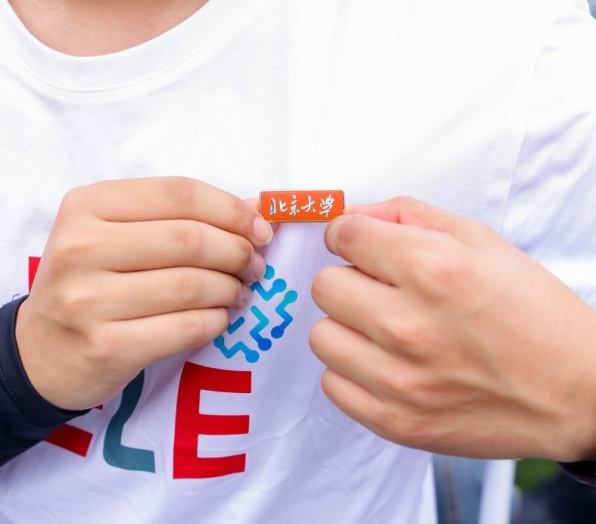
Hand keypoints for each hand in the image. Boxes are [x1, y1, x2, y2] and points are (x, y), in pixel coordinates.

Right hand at [16, 177, 272, 410]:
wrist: (42, 352)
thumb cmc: (91, 283)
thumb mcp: (118, 235)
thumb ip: (178, 217)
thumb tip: (253, 210)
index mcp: (88, 205)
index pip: (179, 193)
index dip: (231, 210)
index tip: (260, 229)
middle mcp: (81, 248)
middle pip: (190, 239)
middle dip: (238, 252)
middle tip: (254, 266)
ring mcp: (88, 300)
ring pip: (192, 286)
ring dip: (232, 289)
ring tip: (240, 292)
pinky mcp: (106, 346)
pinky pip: (187, 327)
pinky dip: (217, 321)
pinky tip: (220, 317)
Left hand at [310, 197, 595, 460]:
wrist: (575, 392)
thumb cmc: (534, 316)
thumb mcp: (482, 242)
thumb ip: (411, 216)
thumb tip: (357, 215)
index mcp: (434, 271)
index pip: (343, 235)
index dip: (347, 234)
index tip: (357, 244)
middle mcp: (409, 326)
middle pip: (324, 285)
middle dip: (347, 278)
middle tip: (378, 288)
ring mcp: (400, 380)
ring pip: (321, 336)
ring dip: (347, 326)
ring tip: (383, 329)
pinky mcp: (396, 421)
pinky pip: (333, 384)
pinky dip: (352, 370)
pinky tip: (386, 363)